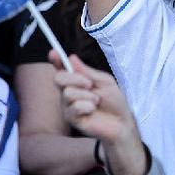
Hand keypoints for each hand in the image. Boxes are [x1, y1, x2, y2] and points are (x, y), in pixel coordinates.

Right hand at [50, 52, 146, 174]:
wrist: (121, 122)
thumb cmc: (114, 102)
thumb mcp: (104, 82)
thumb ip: (87, 72)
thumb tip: (71, 58)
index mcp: (77, 81)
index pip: (62, 69)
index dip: (56, 60)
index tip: (53, 52)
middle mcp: (69, 92)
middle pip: (58, 78)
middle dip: (75, 78)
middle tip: (90, 84)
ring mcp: (68, 105)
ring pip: (67, 93)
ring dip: (87, 95)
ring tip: (97, 101)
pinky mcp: (71, 118)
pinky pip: (73, 107)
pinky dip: (87, 106)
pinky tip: (93, 110)